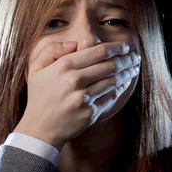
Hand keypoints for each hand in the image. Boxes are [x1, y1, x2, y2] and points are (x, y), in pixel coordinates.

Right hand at [15, 41, 139, 149]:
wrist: (40, 129)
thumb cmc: (40, 96)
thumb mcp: (36, 68)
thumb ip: (52, 49)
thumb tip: (73, 43)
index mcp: (64, 66)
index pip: (99, 52)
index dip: (117, 48)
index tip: (126, 46)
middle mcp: (75, 80)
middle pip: (110, 65)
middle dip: (127, 59)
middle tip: (135, 57)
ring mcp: (84, 97)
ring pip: (114, 80)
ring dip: (127, 73)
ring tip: (134, 68)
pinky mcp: (90, 112)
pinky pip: (111, 97)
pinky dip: (121, 88)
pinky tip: (125, 83)